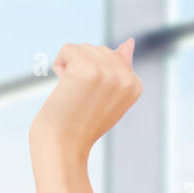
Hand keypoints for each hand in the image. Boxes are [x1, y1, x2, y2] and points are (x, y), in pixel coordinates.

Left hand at [29, 39, 141, 157]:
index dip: (91, 78)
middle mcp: (126, 76)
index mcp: (135, 84)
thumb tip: (129, 42)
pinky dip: (58, 65)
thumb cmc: (77, 130)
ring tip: (69, 95)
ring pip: (82, 48)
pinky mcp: (87, 69)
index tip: (88, 103)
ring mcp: (108, 71)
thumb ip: (119, 71)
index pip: (110, 58)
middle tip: (77, 101)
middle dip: (80, 70)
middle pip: (97, 50)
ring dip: (68, 68)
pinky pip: (67, 49)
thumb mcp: (105, 100)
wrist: (62, 149)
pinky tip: (61, 86)